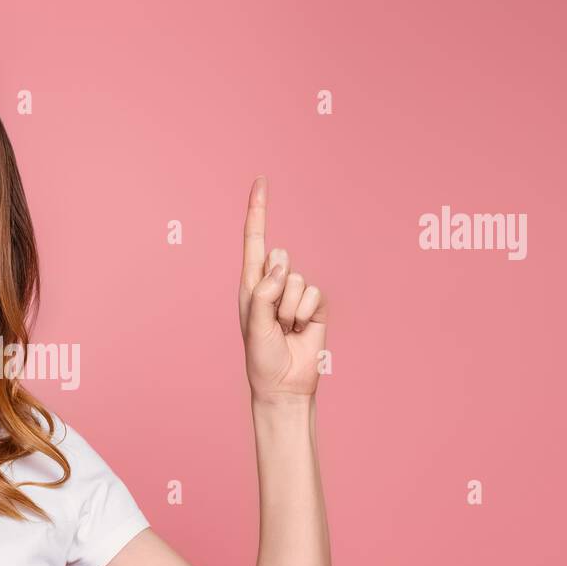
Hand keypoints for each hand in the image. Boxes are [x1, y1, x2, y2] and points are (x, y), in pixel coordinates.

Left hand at [237, 175, 328, 402]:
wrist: (285, 384)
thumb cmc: (262, 357)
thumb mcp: (253, 325)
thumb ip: (263, 292)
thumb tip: (282, 264)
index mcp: (250, 284)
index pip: (254, 240)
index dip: (258, 210)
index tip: (260, 181)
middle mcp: (272, 284)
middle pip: (279, 257)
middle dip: (274, 288)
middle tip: (271, 319)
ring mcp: (295, 293)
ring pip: (297, 279)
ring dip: (289, 309)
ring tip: (285, 330)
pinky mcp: (316, 305)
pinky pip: (314, 294)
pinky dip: (305, 314)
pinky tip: (300, 330)